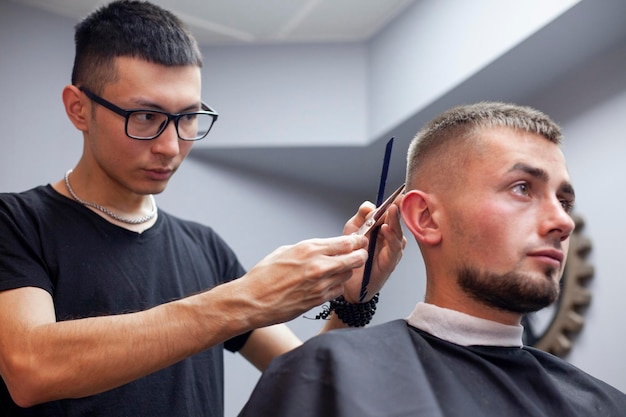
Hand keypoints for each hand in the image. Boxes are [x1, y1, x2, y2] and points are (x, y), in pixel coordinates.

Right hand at [239, 235, 368, 326]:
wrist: (253, 301)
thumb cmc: (264, 276)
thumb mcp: (285, 251)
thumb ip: (308, 249)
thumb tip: (322, 248)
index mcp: (309, 249)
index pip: (346, 243)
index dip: (358, 241)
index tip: (361, 241)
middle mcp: (318, 265)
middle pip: (355, 259)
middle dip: (360, 256)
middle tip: (359, 255)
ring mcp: (320, 284)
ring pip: (348, 275)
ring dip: (346, 271)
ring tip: (336, 270)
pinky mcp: (318, 300)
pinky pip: (338, 290)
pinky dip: (336, 286)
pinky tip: (326, 284)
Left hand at [341, 201, 405, 302]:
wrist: (346, 279)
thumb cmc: (351, 254)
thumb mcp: (353, 230)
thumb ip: (361, 217)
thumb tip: (369, 205)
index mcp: (382, 228)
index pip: (391, 213)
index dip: (396, 202)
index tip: (400, 192)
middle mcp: (391, 237)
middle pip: (397, 221)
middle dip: (398, 209)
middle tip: (399, 198)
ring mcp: (393, 249)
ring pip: (398, 232)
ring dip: (395, 221)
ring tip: (392, 210)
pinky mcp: (391, 261)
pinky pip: (394, 247)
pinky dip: (391, 237)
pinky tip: (386, 229)